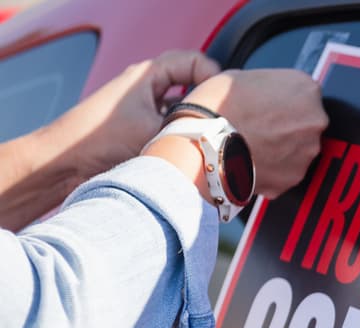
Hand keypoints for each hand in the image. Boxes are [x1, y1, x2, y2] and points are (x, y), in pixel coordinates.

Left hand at [47, 50, 221, 178]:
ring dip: (195, 124)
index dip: (212, 76)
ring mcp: (144, 109)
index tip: (222, 99)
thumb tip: (224, 133)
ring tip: (204, 141)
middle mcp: (146, 87)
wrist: (64, 163)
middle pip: (192, 86)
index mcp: (147, 74)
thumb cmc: (99, 140)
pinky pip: (173, 129)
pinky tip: (188, 155)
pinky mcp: (142, 130)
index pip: (193, 61)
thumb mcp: (156, 130)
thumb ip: (193, 126)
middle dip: (208, 103)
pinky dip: (183, 139)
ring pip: (184, 110)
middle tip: (221, 123)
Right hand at [181, 69, 327, 198]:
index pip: (305, 94)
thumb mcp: (246, 77)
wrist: (202, 142)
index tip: (272, 105)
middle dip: (287, 126)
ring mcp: (307, 152)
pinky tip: (252, 159)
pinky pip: (286, 171)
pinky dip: (273, 168)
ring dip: (282, 148)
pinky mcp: (294, 177)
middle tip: (260, 126)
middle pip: (306, 123)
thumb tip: (273, 95)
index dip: (285, 100)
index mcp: (305, 89)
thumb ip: (271, 86)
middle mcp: (314, 121)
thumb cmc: (218, 107)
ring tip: (253, 143)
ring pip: (299, 149)